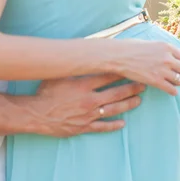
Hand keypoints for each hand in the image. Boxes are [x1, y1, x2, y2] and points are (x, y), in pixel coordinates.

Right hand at [21, 74, 144, 137]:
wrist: (36, 114)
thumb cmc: (45, 92)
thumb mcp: (58, 75)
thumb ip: (72, 67)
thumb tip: (81, 53)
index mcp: (83, 85)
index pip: (108, 76)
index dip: (122, 72)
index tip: (133, 69)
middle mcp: (89, 100)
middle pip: (116, 93)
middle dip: (131, 88)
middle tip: (143, 85)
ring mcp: (88, 115)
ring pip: (113, 109)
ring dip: (128, 104)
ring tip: (138, 100)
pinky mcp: (84, 127)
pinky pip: (102, 127)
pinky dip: (113, 125)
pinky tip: (123, 123)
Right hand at [114, 40, 179, 95]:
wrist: (118, 56)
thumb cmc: (130, 47)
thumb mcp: (149, 43)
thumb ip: (160, 49)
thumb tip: (166, 54)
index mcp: (166, 46)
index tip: (176, 66)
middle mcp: (167, 58)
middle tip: (175, 75)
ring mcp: (162, 70)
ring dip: (176, 82)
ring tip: (170, 82)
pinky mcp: (156, 81)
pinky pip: (172, 89)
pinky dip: (172, 91)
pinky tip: (168, 90)